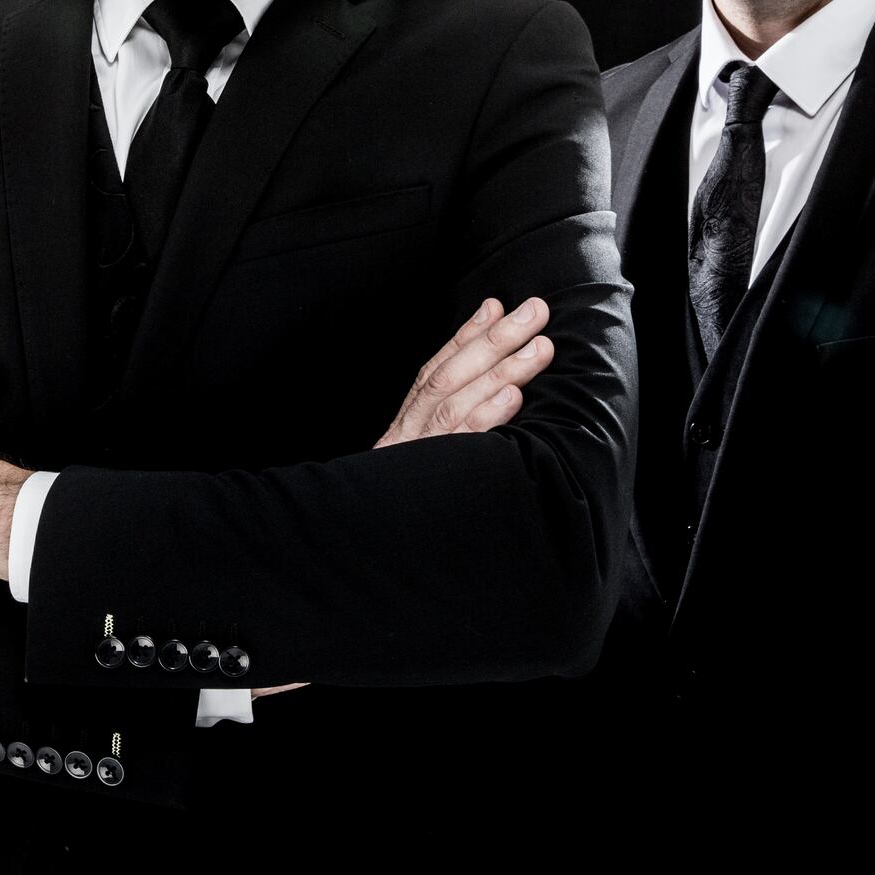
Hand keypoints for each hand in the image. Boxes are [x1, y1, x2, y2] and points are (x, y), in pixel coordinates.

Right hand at [254, 298, 553, 699]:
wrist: (333, 570)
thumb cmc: (384, 523)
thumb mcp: (405, 477)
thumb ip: (435, 444)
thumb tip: (482, 413)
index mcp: (402, 435)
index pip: (434, 373)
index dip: (464, 337)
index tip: (493, 305)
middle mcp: (404, 440)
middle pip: (450, 377)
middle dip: (495, 339)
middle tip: (535, 309)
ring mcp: (413, 461)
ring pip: (456, 403)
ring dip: (501, 370)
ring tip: (540, 345)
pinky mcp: (422, 487)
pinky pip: (456, 449)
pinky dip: (484, 419)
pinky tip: (513, 400)